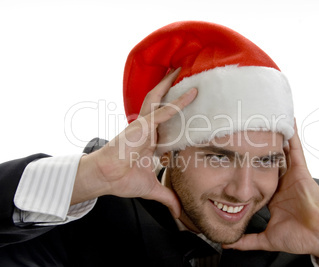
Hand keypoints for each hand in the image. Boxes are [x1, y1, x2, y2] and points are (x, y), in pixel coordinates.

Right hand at [72, 69, 196, 217]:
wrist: (105, 179)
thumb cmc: (122, 180)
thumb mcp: (152, 188)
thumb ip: (168, 198)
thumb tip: (180, 212)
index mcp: (150, 140)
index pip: (167, 122)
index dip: (179, 112)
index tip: (193, 106)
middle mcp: (147, 128)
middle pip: (161, 102)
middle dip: (171, 88)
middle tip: (184, 75)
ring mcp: (144, 125)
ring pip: (160, 99)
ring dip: (171, 84)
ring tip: (182, 69)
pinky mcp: (142, 126)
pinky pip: (162, 112)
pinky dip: (177, 103)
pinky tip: (191, 94)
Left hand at [223, 122, 318, 265]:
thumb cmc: (300, 238)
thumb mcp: (267, 239)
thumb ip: (247, 241)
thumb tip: (227, 244)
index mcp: (272, 195)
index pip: (256, 177)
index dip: (246, 166)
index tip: (234, 155)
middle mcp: (281, 182)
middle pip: (266, 160)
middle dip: (257, 146)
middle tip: (245, 130)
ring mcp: (291, 175)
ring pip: (279, 151)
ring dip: (272, 136)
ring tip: (261, 119)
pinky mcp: (301, 171)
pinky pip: (296, 149)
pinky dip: (292, 136)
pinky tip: (287, 121)